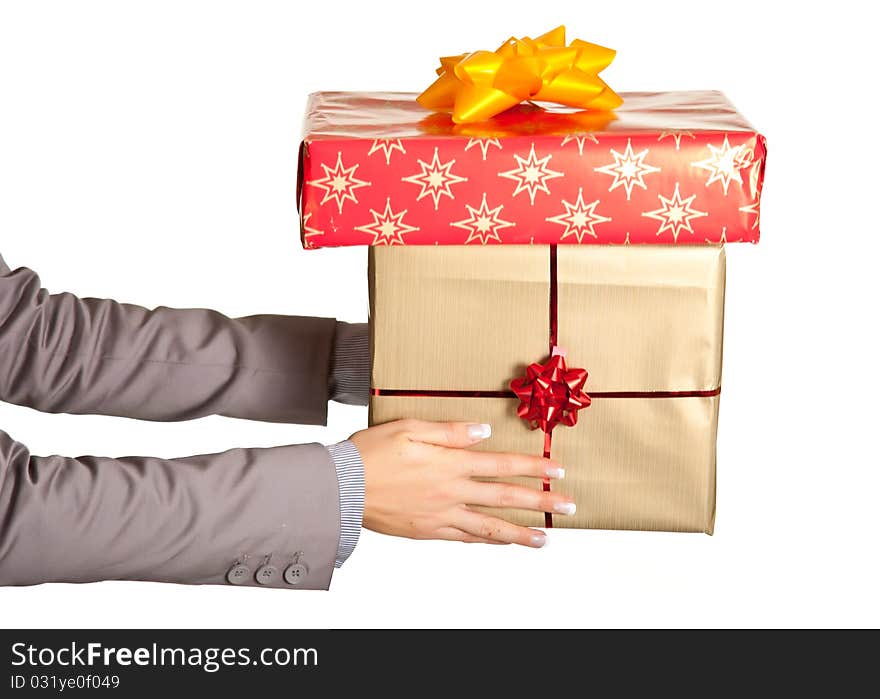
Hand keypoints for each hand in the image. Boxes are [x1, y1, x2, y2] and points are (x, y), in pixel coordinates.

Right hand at [350, 419, 574, 546]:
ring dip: (521, 532)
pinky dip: (487, 541)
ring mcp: (441, 515)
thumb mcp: (409, 427)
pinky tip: (501, 542)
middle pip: (505, 497)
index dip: (533, 466)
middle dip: (541, 501)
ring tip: (545, 538)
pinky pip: (465, 539)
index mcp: (450, 463)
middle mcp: (452, 491)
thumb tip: (483, 431)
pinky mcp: (428, 531)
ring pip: (490, 526)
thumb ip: (450, 431)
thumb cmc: (371, 453)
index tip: (558, 468)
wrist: (341, 487)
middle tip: (569, 506)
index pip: (502, 464)